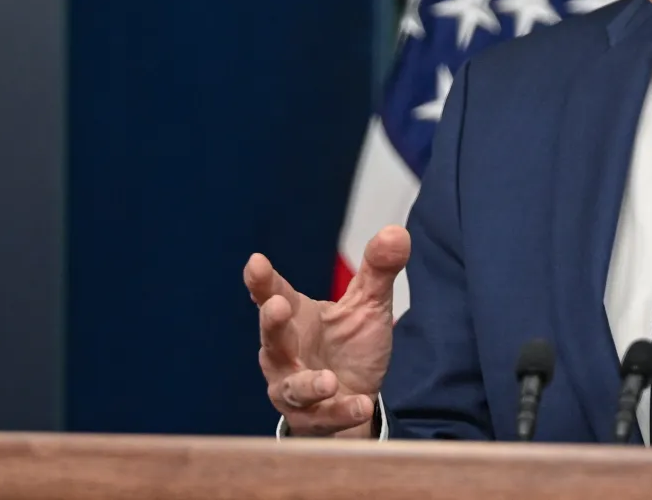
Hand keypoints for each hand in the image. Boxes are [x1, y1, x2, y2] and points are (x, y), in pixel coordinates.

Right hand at [243, 226, 409, 436]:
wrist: (356, 398)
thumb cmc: (351, 346)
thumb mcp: (368, 305)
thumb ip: (377, 271)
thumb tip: (396, 231)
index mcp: (295, 317)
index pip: (273, 294)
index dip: (262, 281)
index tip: (255, 262)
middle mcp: (285, 353)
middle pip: (272, 339)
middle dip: (272, 323)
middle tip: (276, 306)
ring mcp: (293, 388)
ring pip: (292, 387)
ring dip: (308, 384)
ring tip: (328, 380)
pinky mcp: (312, 419)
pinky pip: (324, 417)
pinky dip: (341, 412)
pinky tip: (360, 404)